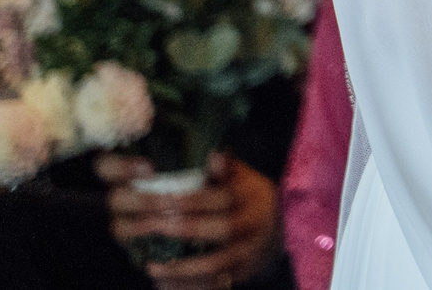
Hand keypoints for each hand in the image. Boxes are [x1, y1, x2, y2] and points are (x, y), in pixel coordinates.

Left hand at [99, 152, 283, 289]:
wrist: (281, 229)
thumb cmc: (249, 198)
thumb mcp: (242, 178)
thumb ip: (225, 168)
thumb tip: (213, 155)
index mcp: (250, 198)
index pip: (221, 197)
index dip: (190, 200)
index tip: (159, 202)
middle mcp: (253, 226)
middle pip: (221, 229)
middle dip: (183, 230)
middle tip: (150, 229)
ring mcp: (249, 254)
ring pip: (216, 265)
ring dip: (181, 268)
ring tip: (151, 266)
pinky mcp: (241, 275)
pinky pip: (214, 285)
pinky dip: (187, 288)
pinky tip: (163, 284)